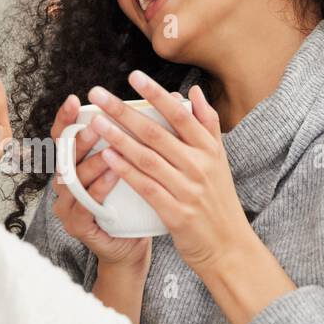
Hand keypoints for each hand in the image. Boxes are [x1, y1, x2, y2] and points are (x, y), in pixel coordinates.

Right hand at [49, 94, 150, 270]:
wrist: (132, 245)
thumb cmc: (137, 201)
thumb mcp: (139, 164)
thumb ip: (147, 133)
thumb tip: (179, 98)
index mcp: (77, 163)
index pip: (64, 135)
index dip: (66, 118)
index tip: (76, 100)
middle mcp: (66, 181)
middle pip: (64, 154)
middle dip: (79, 138)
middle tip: (95, 124)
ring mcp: (68, 205)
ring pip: (73, 179)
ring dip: (91, 163)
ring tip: (109, 149)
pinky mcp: (76, 226)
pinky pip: (84, 205)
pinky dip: (98, 189)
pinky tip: (112, 176)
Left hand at [87, 71, 247, 273]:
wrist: (228, 247)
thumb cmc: (218, 201)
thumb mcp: (219, 160)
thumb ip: (207, 125)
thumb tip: (195, 91)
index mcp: (209, 150)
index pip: (180, 114)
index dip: (156, 94)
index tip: (134, 76)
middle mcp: (199, 166)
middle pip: (156, 132)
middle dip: (124, 111)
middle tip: (98, 94)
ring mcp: (188, 189)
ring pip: (147, 158)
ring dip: (118, 137)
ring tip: (95, 122)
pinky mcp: (176, 213)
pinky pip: (146, 187)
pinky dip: (126, 170)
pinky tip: (108, 157)